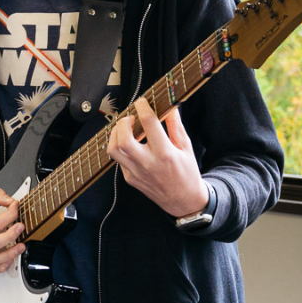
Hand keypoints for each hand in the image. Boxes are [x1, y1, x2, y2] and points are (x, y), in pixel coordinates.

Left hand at [107, 99, 208, 218]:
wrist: (183, 200)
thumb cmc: (187, 173)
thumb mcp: (186, 147)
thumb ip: (175, 126)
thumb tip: (170, 107)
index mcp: (165, 153)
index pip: (148, 123)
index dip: (143, 107)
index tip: (142, 102)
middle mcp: (148, 163)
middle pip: (123, 138)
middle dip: (123, 122)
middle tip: (131, 118)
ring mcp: (136, 172)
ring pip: (114, 150)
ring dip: (115, 135)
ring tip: (125, 129)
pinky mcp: (130, 179)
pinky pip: (119, 159)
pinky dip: (121, 147)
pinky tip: (130, 144)